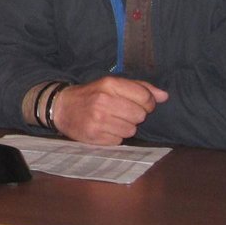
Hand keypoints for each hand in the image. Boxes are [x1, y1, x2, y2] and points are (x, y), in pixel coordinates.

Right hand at [53, 76, 168, 145]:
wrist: (61, 107)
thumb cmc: (91, 95)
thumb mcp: (112, 84)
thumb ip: (140, 88)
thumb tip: (165, 96)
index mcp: (109, 84)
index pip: (146, 98)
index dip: (147, 103)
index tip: (138, 104)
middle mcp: (104, 101)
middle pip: (140, 116)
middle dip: (135, 115)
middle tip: (121, 112)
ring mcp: (98, 119)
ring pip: (131, 129)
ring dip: (125, 127)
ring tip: (112, 120)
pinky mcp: (94, 135)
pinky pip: (120, 140)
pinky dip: (115, 136)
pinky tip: (104, 128)